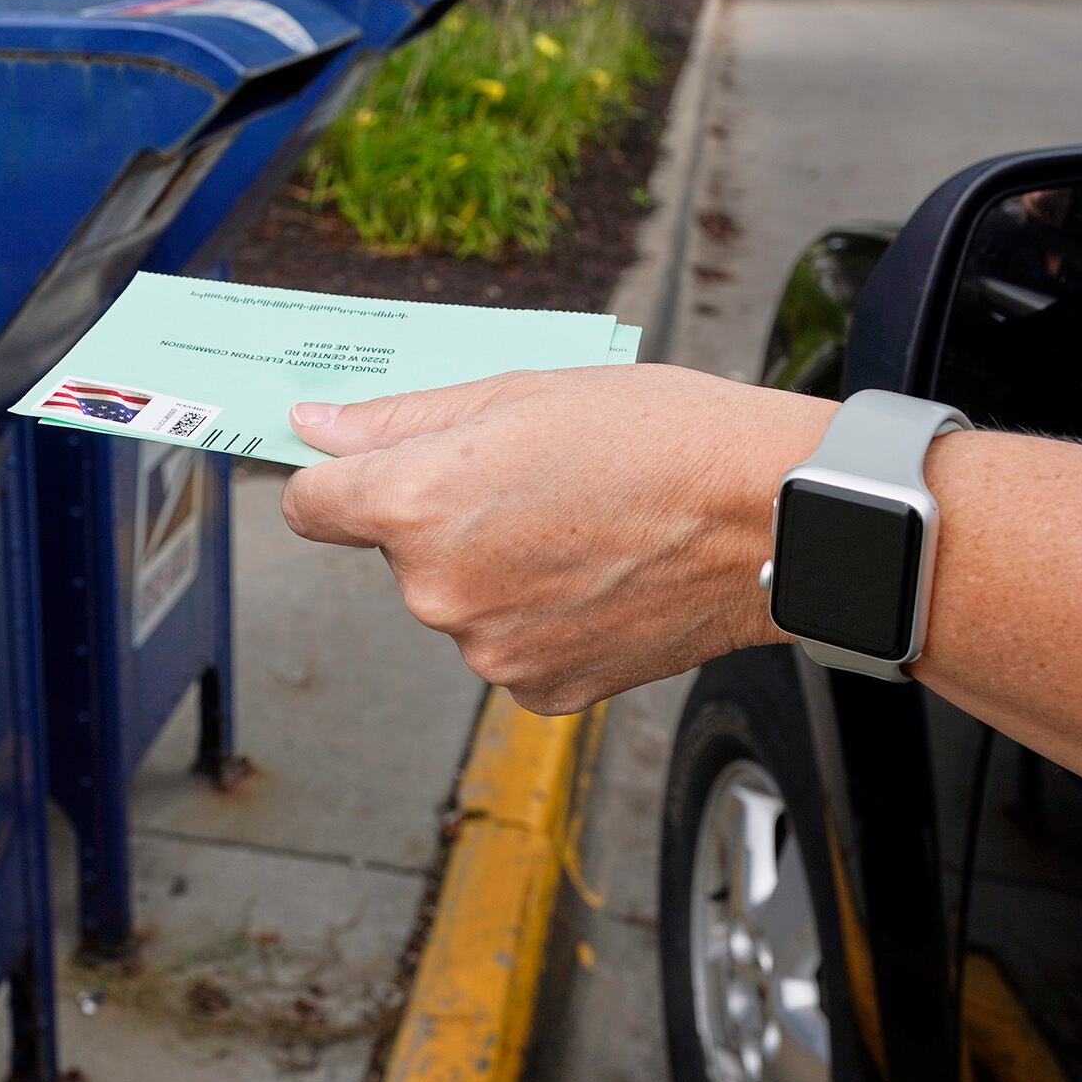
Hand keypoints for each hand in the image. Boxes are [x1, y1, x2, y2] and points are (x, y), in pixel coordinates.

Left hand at [280, 364, 833, 712]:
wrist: (771, 518)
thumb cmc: (660, 437)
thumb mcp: (518, 392)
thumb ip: (401, 420)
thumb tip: (315, 427)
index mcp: (417, 506)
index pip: (311, 506)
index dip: (339, 480)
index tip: (366, 471)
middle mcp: (437, 591)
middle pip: (398, 553)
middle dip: (445, 519)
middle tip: (533, 482)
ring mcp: (489, 650)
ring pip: (458, 600)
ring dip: (496, 569)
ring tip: (582, 528)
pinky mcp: (541, 689)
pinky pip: (510, 645)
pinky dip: (540, 616)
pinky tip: (599, 578)